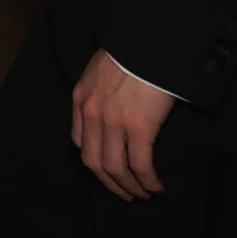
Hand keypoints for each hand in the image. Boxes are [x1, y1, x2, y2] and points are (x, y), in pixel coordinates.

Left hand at [70, 49, 173, 200]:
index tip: (108, 172)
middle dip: (110, 183)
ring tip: (143, 194)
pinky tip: (156, 186)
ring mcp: (112, 123)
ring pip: (115, 169)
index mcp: (80, 99)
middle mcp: (91, 114)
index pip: (80, 142)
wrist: (147, 43)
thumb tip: (110, 113)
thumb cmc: (130, 54)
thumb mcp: (98, 71)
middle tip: (126, 194)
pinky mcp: (138, 128)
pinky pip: (139, 165)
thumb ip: (97, 93)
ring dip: (130, 188)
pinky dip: (147, 181)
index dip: (95, 163)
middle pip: (94, 162)